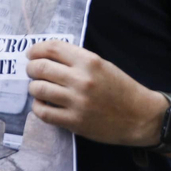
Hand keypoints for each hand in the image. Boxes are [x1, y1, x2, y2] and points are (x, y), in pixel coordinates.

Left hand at [26, 39, 162, 146]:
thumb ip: (77, 60)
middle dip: (31, 68)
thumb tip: (46, 57)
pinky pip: (43, 112)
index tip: (31, 54)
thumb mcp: (103, 65)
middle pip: (40, 68)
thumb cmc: (121, 89)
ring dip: (34, 87)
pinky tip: (43, 104)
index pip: (52, 48)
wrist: (140, 116)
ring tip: (39, 88)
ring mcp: (76, 102)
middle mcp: (81, 80)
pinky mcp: (74, 122)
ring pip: (38, 89)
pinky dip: (38, 106)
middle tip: (32, 71)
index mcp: (89, 61)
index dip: (36, 49)